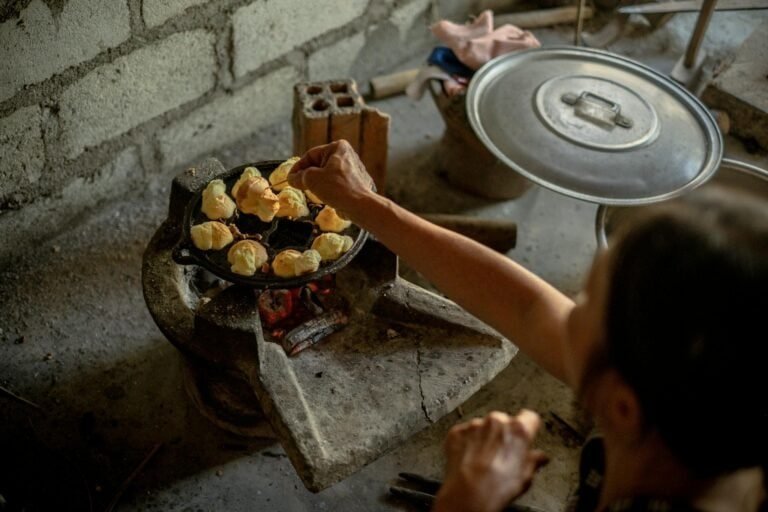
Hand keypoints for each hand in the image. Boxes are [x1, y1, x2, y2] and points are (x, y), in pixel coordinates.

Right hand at [288, 140, 374, 218]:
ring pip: (328, 175)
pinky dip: (329, 189)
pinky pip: (337, 183)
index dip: (298, 167)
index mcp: (338, 147)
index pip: (311, 155)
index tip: (290, 178)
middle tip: (298, 185)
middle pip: (320, 164)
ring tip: (312, 192)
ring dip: (318, 183)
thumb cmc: (337, 188)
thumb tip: (292, 179)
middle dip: (308, 175)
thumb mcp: (311, 179)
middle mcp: (348, 155)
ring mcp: (354, 169)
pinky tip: (326, 197)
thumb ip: (298, 177)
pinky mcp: (357, 183)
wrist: (360, 205)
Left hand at [433, 410, 547, 511]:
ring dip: (485, 439)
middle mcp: (497, 422)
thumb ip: (534, 460)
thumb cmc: (497, 487)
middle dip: (504, 435)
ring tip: (484, 460)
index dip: (529, 426)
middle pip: (504, 421)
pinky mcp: (457, 432)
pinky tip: (471, 459)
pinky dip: (468, 443)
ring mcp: (475, 425)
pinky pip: (465, 433)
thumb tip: (539, 457)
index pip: (529, 417)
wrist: (469, 494)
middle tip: (502, 454)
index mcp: (518, 430)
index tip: (527, 432)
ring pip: (483, 427)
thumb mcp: (525, 477)